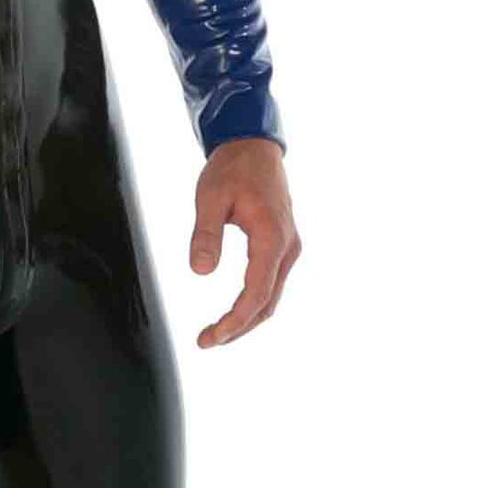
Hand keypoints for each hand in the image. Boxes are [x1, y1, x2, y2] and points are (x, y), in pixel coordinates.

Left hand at [190, 137, 300, 347]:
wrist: (253, 146)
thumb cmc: (231, 168)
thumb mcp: (209, 197)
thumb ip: (205, 234)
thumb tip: (199, 272)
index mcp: (271, 237)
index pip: (256, 294)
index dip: (234, 321)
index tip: (211, 337)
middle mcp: (287, 247)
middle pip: (267, 303)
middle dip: (238, 327)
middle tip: (207, 341)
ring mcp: (289, 246)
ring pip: (272, 296)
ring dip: (247, 318)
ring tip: (217, 333)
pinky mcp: (283, 244)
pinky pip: (271, 283)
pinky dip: (254, 302)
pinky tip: (235, 311)